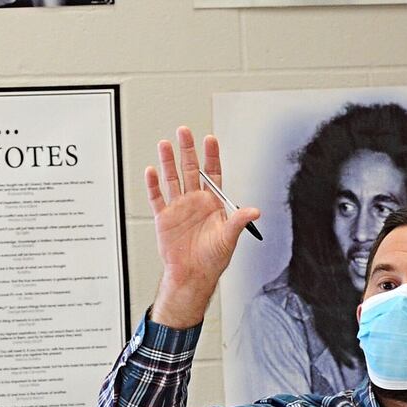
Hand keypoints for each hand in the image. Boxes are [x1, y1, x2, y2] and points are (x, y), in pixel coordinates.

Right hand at [145, 127, 259, 329]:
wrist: (193, 275)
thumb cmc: (214, 258)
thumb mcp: (229, 238)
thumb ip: (239, 221)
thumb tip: (255, 211)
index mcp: (213, 203)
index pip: (212, 174)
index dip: (211, 156)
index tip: (210, 139)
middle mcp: (195, 202)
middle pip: (190, 170)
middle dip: (187, 151)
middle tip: (184, 131)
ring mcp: (179, 208)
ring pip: (172, 179)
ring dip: (168, 162)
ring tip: (165, 144)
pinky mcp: (164, 218)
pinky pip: (157, 198)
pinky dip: (153, 185)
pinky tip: (151, 171)